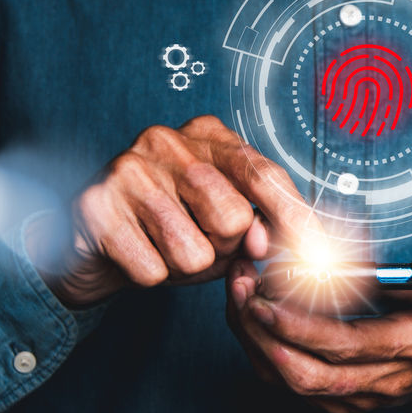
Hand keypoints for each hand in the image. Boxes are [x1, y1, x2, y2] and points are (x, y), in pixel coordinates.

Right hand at [29, 115, 317, 307]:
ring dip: (185, 267)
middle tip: (198, 240)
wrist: (92, 246)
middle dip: (224, 247)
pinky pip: (152, 270)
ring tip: (164, 247)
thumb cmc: (171, 230)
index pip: (266, 175)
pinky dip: (151, 277)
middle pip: (234, 217)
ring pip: (194, 250)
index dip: (295, 219)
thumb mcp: (226, 225)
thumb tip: (273, 244)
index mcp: (209, 135)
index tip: (319, 255)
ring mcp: (128, 168)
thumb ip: (261, 227)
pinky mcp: (94, 205)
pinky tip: (135, 255)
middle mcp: (168, 140)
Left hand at [225, 252, 411, 412]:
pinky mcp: (347, 401)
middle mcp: (386, 380)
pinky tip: (251, 319)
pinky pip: (294, 387)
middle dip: (263, 336)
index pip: (348, 347)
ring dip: (256, 345)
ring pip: (294, 385)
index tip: (265, 296)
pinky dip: (264, 355)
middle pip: (309, 375)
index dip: (300, 327)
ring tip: (238, 295)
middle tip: (240, 288)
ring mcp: (364, 396)